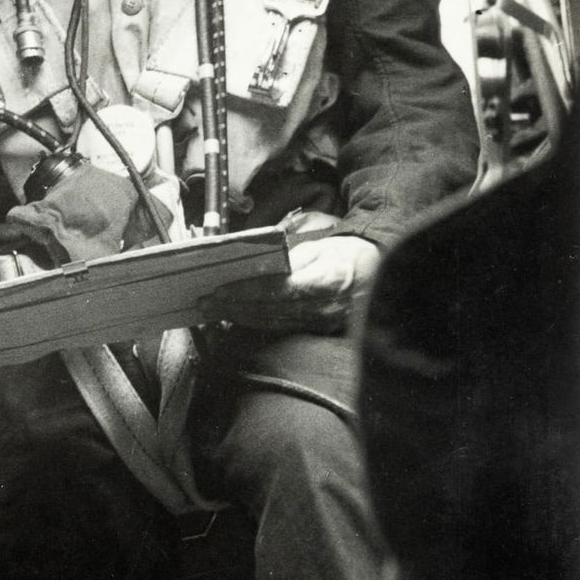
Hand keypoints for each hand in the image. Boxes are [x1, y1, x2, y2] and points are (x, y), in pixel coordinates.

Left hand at [206, 234, 381, 334]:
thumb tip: (255, 266)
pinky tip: (235, 319)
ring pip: (271, 323)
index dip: (246, 291)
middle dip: (233, 307)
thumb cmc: (343, 256)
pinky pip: (280, 328)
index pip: (278, 290)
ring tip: (212, 312)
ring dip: (238, 318)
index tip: (220, 290)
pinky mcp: (316, 330)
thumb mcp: (318, 249)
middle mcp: (322, 307)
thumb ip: (288, 260)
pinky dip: (254, 323)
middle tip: (204, 303)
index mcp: (324, 281)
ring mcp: (320, 323)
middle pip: (269, 310)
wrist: (375, 274)